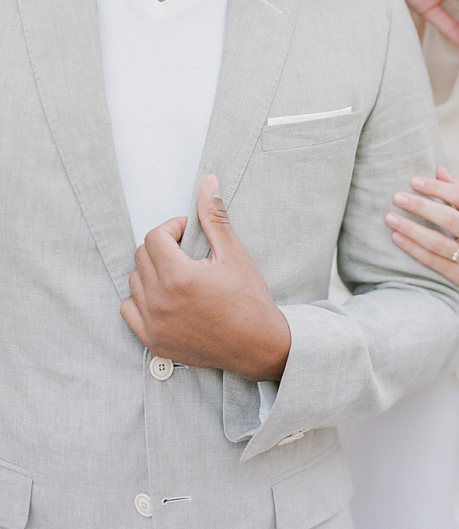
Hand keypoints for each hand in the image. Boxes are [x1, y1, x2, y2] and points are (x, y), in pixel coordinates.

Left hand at [120, 175, 290, 380]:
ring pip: (134, 281)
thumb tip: (208, 183)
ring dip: (153, 272)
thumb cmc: (249, 299)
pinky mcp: (153, 341)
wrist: (258, 345)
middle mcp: (160, 301)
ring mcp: (154, 324)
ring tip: (180, 276)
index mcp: (178, 277)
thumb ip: (214, 217)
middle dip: (163, 247)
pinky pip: (129, 310)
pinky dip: (142, 299)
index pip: (155, 236)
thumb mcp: (234, 253)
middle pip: (141, 256)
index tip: (190, 234)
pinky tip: (166, 298)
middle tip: (188, 253)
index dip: (173, 229)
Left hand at [385, 167, 458, 298]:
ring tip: (390, 218)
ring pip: (437, 242)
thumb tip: (439, 169)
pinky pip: (432, 260)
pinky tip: (397, 237)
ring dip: (411, 229)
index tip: (414, 181)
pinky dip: (412, 248)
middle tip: (397, 197)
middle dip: (421, 206)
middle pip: (449, 218)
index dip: (437, 188)